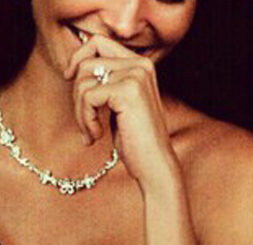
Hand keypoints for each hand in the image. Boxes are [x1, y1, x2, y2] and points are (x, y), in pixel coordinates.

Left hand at [64, 35, 178, 189]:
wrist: (155, 164)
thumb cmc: (136, 139)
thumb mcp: (120, 104)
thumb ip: (106, 81)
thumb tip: (75, 65)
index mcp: (142, 64)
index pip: (98, 43)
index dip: (78, 57)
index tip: (68, 77)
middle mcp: (141, 65)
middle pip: (87, 63)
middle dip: (77, 94)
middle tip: (85, 121)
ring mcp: (136, 76)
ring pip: (84, 81)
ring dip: (80, 112)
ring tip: (91, 132)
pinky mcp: (127, 91)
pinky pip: (88, 96)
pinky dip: (86, 119)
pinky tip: (96, 136)